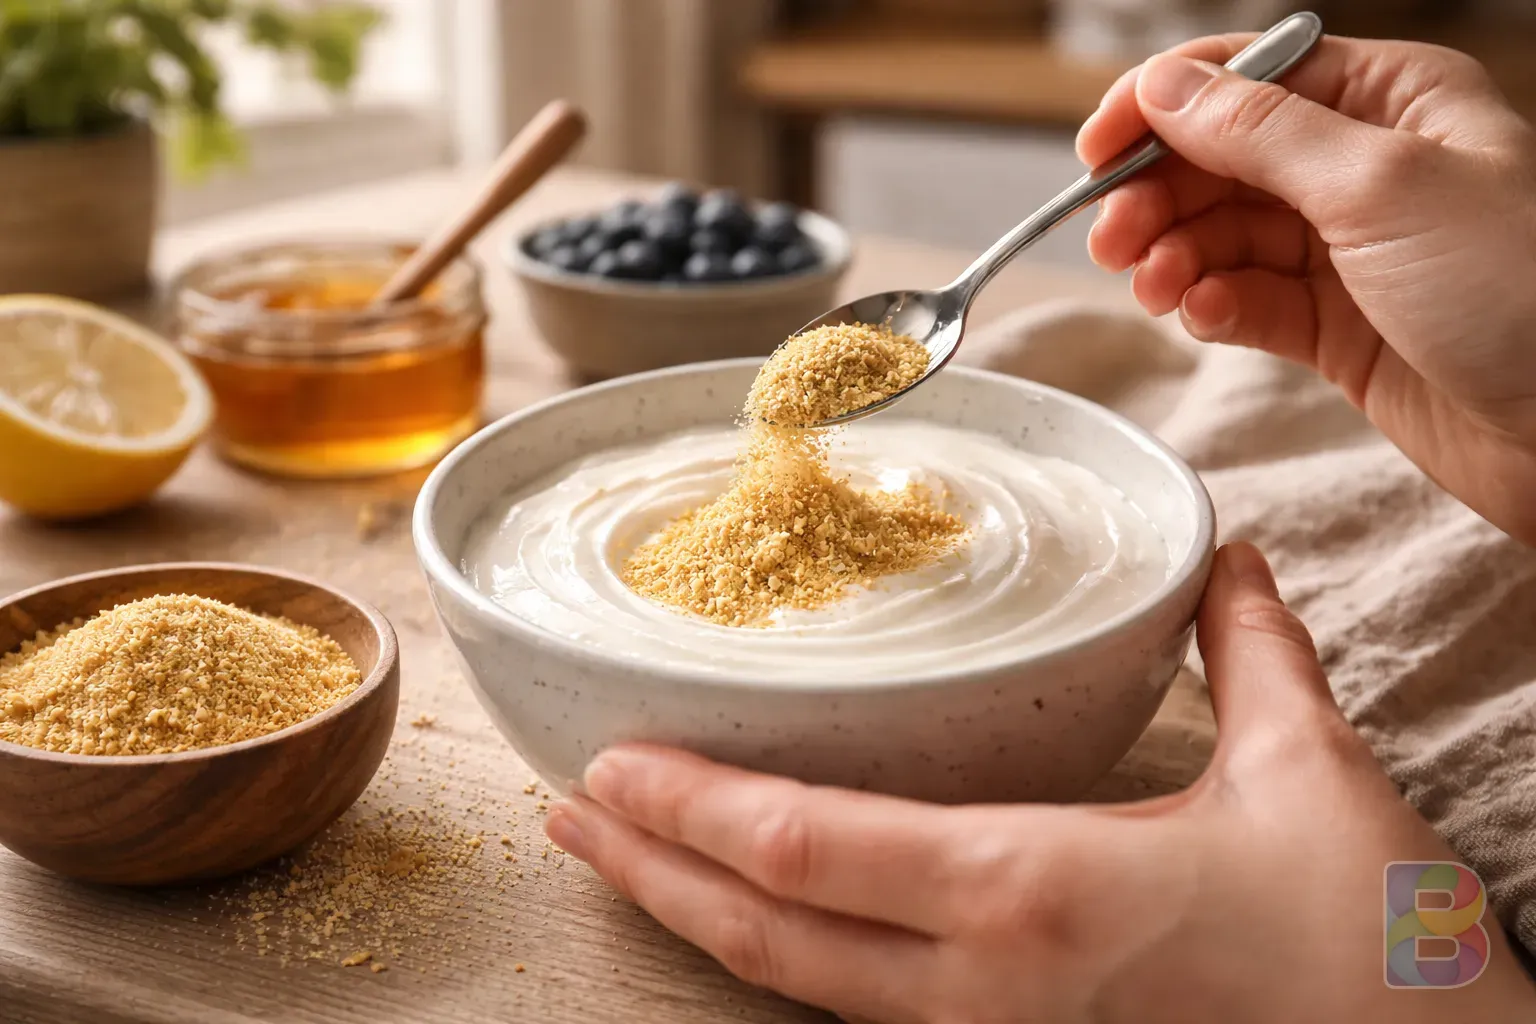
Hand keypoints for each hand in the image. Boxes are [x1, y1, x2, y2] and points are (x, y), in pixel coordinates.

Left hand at [547, 544, 1535, 1022]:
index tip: (609, 763)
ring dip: (698, 918)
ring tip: (623, 862)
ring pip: (800, 988)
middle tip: (568, 810)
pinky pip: (865, 1013)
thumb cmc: (1371, 951)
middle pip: (766, 931)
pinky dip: (786, 959)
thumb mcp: (1308, 771)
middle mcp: (984, 985)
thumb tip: (1221, 557)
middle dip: (649, 869)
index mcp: (1033, 892)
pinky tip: (762, 920)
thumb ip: (1251, 648)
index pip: (806, 848)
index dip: (688, 808)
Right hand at [1078, 35, 1535, 544]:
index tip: (1095, 152)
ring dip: (1176, 257)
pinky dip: (1214, 307)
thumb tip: (1166, 88)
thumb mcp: (1379, 187)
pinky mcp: (1338, 328)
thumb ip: (1260, 135)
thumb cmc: (1519, 292)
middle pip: (1223, 161)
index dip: (1163, 107)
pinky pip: (1249, 302)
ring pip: (1225, 235)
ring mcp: (1349, 252)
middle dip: (1159, 194)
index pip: (1249, 78)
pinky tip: (1204, 316)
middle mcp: (1365, 168)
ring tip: (1154, 288)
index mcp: (1391, 100)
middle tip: (1110, 238)